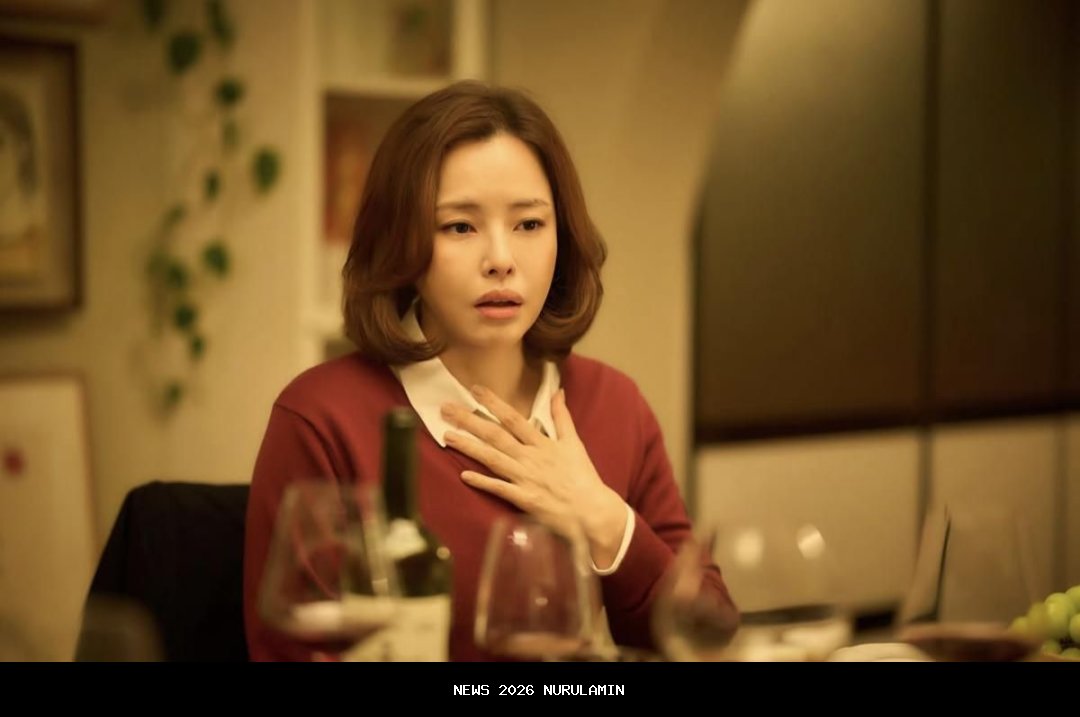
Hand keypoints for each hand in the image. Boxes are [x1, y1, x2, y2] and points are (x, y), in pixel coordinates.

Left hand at [441, 386, 627, 569]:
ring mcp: (525, 479)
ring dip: (469, 446)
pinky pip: (500, 489)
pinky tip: (464, 475)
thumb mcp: (574, 443)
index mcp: (542, 443)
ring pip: (493, 459)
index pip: (513, 418)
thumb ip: (562, 417)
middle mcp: (530, 458)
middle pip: (496, 435)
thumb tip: (558, 391)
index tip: (474, 390)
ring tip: (446, 435)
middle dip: (470, 420)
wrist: (592, 511)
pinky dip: (483, 482)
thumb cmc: (582, 477)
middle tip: (446, 408)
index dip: (493, 402)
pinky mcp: (524, 500)